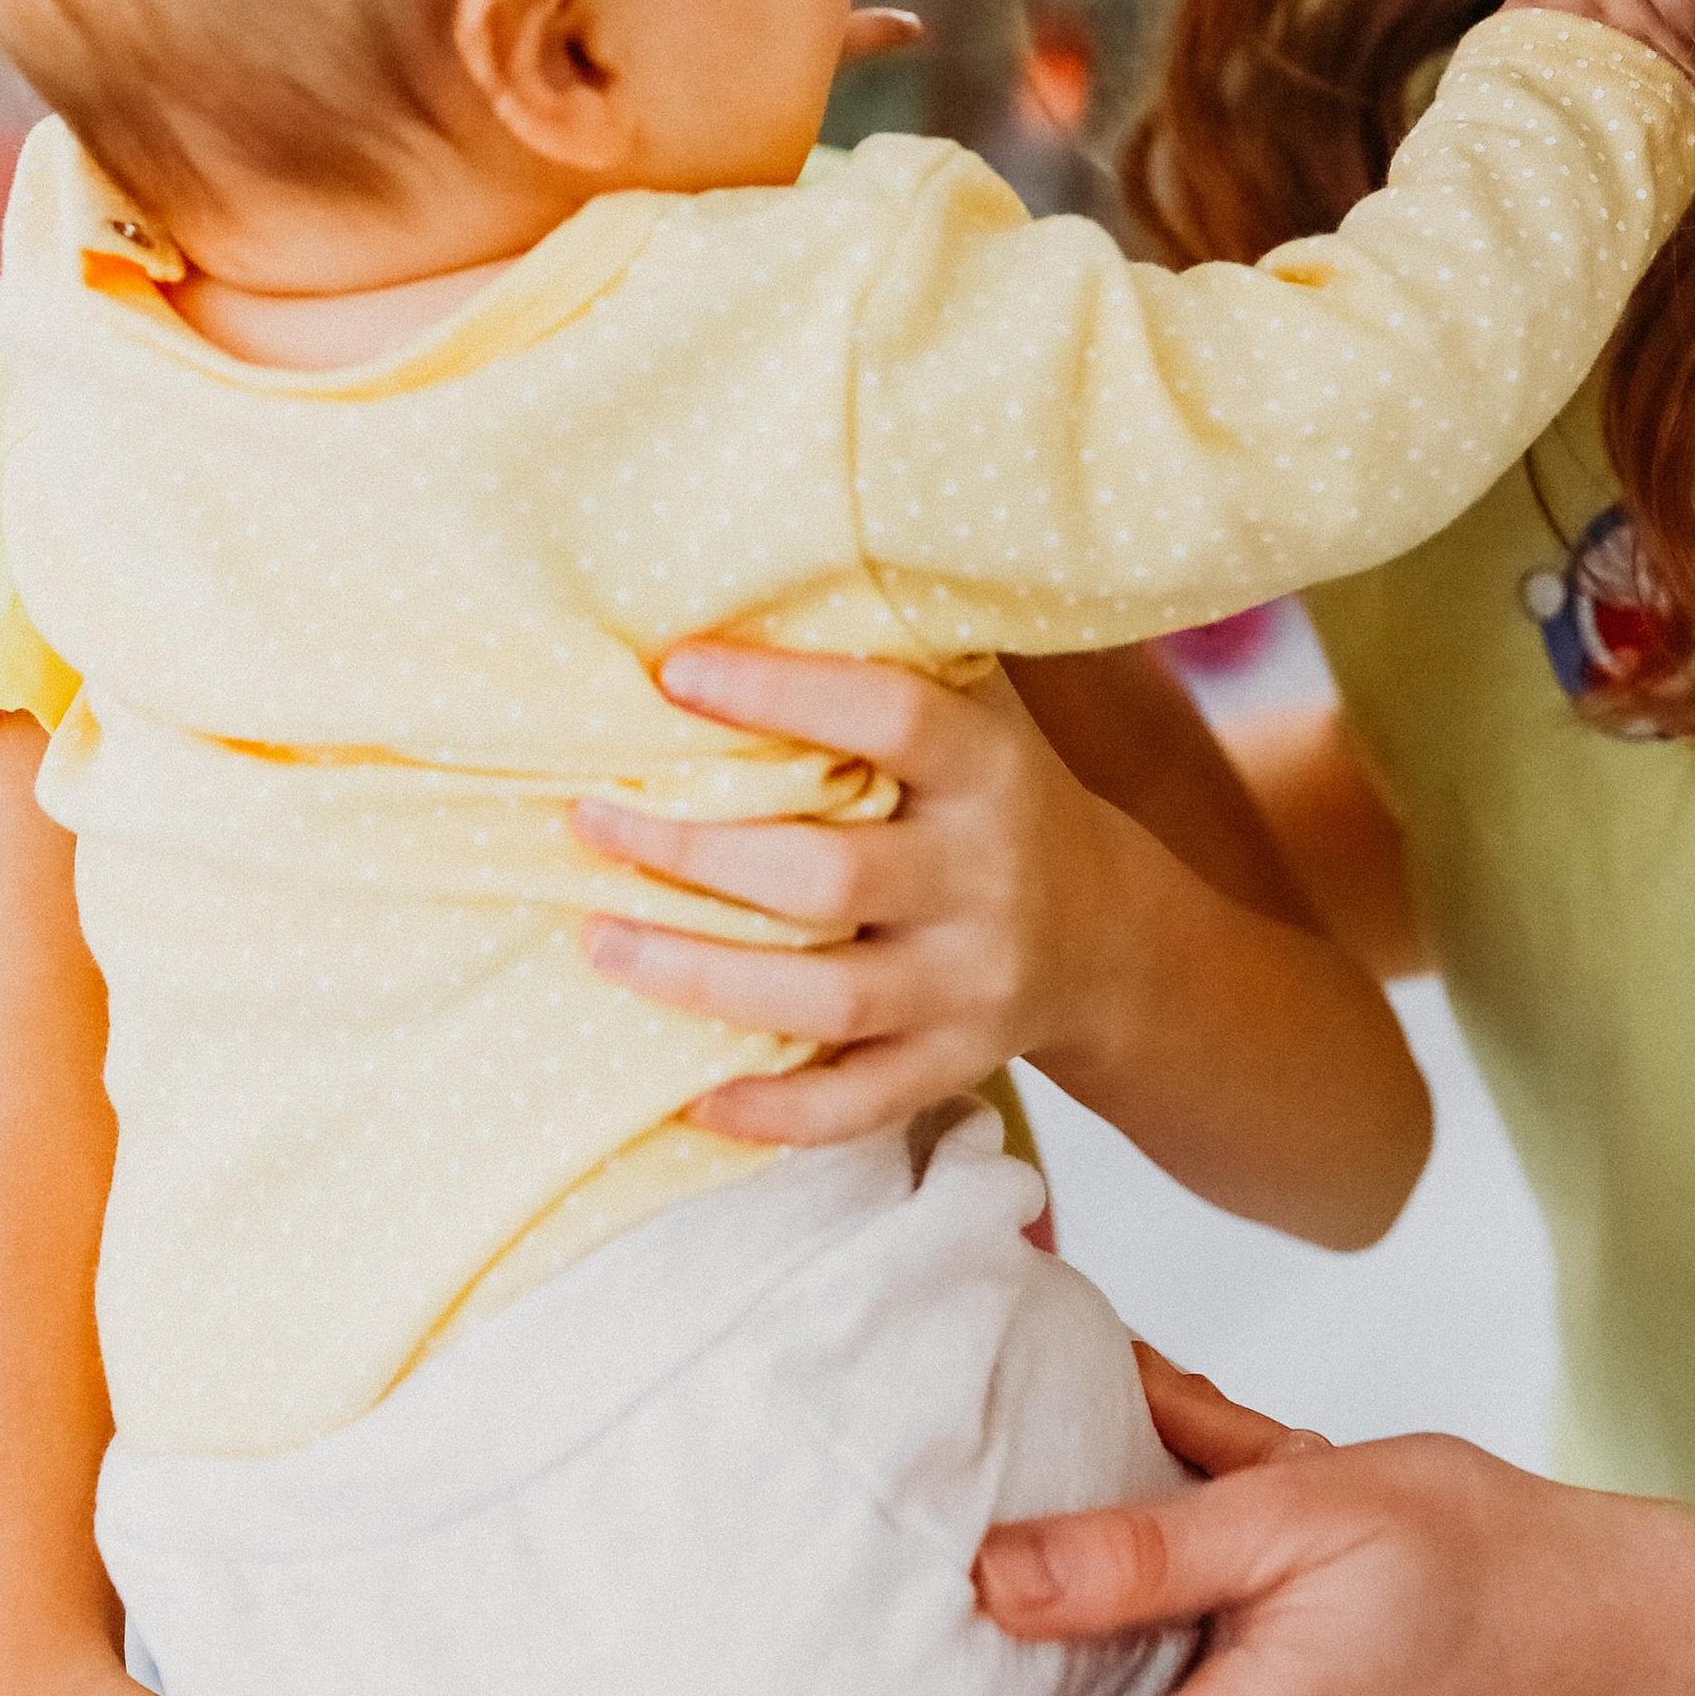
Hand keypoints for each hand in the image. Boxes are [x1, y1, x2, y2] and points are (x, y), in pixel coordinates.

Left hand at [573, 650, 1120, 1144]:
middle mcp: (985, 878)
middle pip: (830, 877)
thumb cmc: (988, 791)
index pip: (890, 718)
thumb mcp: (970, 708)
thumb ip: (878, 661)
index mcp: (988, 769)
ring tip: (598, 939)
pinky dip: (770, 1112)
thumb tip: (721, 582)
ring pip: (828, 1001)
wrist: (1107, 932)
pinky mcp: (954, 1066)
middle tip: (586, 817)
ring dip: (699, 978)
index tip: (671, 671)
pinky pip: (856, 1106)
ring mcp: (971, 985)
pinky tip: (683, 1094)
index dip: (780, 695)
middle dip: (696, 853)